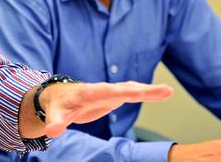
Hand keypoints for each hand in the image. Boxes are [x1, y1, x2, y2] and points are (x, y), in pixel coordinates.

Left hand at [19, 80, 172, 137]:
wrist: (58, 97)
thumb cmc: (57, 104)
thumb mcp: (54, 115)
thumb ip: (55, 122)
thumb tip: (52, 131)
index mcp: (87, 92)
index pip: (106, 91)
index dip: (122, 91)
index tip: (137, 90)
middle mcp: (101, 89)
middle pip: (124, 89)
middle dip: (143, 89)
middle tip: (164, 90)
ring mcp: (108, 92)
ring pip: (131, 89)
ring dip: (149, 90)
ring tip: (168, 91)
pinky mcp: (112, 97)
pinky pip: (132, 93)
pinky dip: (146, 93)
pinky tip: (161, 92)